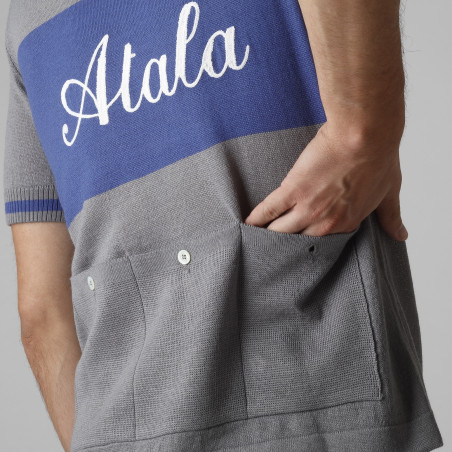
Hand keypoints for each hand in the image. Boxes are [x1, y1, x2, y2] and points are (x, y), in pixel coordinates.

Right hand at [243, 121, 408, 240]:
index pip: (321, 246)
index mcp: (345, 224)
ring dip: (267, 238)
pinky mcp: (291, 189)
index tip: (299, 252)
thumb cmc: (378, 159)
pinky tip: (248, 223)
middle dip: (283, 250)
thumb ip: (391, 217)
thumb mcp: (390, 192)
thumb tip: (401, 234)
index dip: (308, 249)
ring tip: (256, 241)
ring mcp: (306, 207)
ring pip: (280, 232)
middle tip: (272, 253)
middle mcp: (324, 222)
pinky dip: (256, 218)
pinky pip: (269, 210)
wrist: (365, 135)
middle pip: (296, 244)